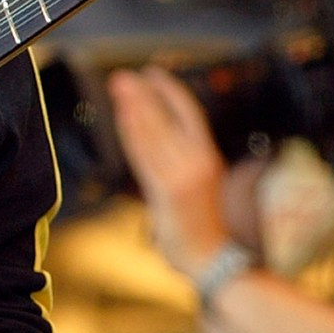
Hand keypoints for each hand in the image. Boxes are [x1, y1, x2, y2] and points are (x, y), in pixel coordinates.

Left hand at [105, 66, 231, 276]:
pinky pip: (144, 156)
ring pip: (153, 133)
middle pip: (166, 117)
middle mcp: (197, 162)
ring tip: (118, 88)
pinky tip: (121, 118)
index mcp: (208, 157)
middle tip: (123, 75)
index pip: (190, 113)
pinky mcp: (166, 192)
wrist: (215, 260)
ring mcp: (181, 175)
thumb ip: (182, 163)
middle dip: (143, 94)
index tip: (154, 72)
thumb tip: (157, 142)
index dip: (170, 90)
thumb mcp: (201, 185)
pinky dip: (131, 134)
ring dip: (133, 107)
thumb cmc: (207, 227)